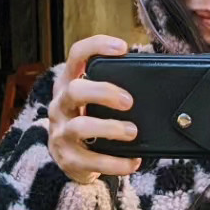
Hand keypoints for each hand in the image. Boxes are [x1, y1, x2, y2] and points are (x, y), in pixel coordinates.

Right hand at [48, 35, 141, 183]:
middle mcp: (60, 106)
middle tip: (128, 101)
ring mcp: (61, 133)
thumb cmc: (88, 122)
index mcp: (67, 84)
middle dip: (104, 92)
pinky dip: (116, 162)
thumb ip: (110, 90)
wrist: (70, 160)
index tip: (122, 48)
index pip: (76, 56)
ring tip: (132, 132)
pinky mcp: (69, 160)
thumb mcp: (92, 102)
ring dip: (110, 128)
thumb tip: (149, 82)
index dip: (96, 46)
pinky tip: (133, 162)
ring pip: (81, 126)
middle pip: (75, 90)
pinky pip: (92, 161)